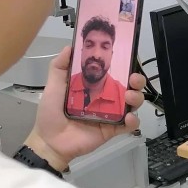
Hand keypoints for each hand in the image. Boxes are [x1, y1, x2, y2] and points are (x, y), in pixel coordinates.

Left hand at [26, 46, 145, 170]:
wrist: (50, 141)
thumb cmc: (51, 113)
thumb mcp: (53, 86)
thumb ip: (59, 66)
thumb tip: (69, 46)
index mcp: (95, 86)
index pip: (114, 73)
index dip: (125, 65)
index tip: (129, 58)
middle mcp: (106, 98)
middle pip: (129, 86)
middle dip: (137, 80)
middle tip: (134, 78)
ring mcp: (111, 114)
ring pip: (133, 103)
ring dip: (137, 97)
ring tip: (130, 97)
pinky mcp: (113, 130)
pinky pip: (129, 125)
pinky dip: (133, 121)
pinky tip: (129, 118)